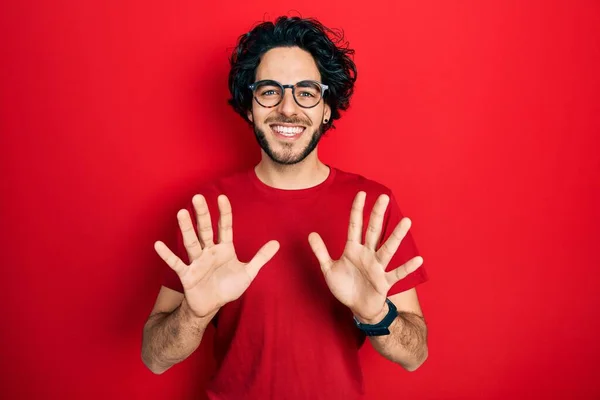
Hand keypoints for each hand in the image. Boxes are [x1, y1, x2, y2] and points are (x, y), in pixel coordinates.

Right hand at [154, 194, 279, 317]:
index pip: (225, 227)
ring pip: (191, 242)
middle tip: (197, 197)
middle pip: (205, 230)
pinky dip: (167, 255)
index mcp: (224, 249)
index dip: (224, 213)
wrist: (213, 306)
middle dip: (202, 214)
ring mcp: (197, 262)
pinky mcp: (187, 275)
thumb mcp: (248, 273)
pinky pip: (176, 264)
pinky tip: (158, 244)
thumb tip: (277, 243)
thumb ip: (261, 257)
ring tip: (181, 212)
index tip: (222, 197)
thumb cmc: (228, 287)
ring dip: (186, 229)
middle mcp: (209, 251)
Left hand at [308, 191, 422, 322]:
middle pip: (373, 231)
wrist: (357, 308)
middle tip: (384, 197)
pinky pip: (397, 273)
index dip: (357, 210)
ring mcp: (377, 267)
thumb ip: (321, 252)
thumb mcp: (328, 269)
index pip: (355, 225)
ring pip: (387, 249)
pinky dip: (407, 268)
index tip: (362, 194)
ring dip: (396, 236)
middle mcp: (367, 254)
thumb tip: (310, 234)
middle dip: (377, 214)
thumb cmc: (345, 287)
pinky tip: (418, 259)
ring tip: (406, 221)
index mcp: (353, 249)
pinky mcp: (384, 282)